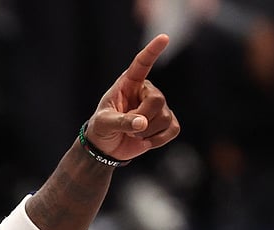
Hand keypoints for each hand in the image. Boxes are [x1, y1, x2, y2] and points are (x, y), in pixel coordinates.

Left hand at [85, 34, 180, 161]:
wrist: (106, 148)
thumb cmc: (101, 129)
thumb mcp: (104, 124)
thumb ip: (120, 122)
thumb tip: (141, 123)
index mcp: (129, 83)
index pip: (142, 64)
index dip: (153, 50)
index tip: (164, 37)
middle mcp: (146, 91)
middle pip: (158, 100)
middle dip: (142, 118)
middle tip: (127, 127)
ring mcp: (159, 106)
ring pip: (165, 117)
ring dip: (146, 132)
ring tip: (132, 133)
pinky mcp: (166, 122)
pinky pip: (172, 129)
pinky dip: (158, 140)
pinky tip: (145, 140)